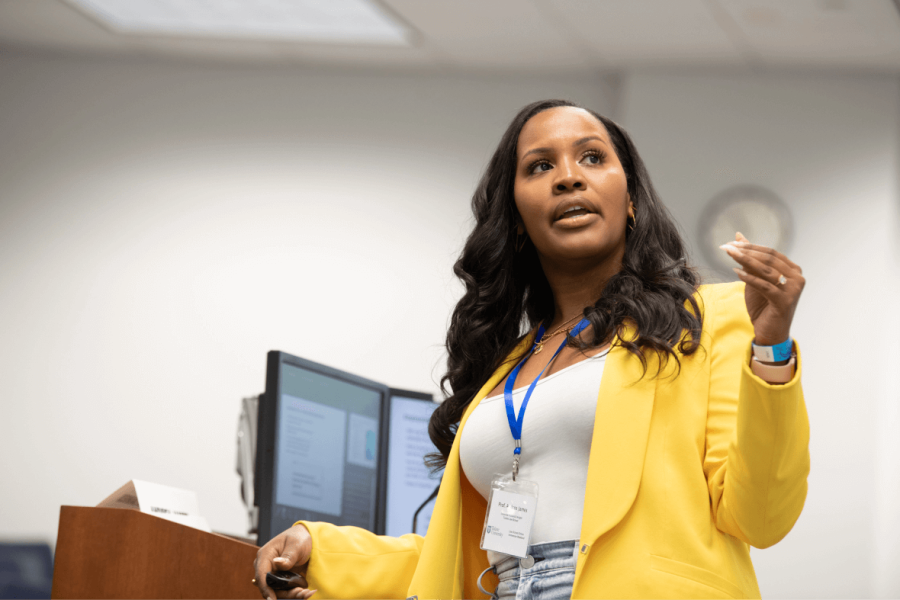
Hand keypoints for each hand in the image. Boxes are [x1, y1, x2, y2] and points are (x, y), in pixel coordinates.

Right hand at [254, 523, 316, 599]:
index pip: (261, 575)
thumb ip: (288, 556)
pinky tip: (306, 591)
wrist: (306, 538)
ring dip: (291, 594)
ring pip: (277, 590)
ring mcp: (272, 573)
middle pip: (269, 586)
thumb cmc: (299, 538)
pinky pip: (283, 589)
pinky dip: (293, 592)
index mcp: (265, 555)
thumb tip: (276, 563)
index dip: (265, 588)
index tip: (272, 599)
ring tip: (307, 592)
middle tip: (302, 593)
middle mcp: (266, 566)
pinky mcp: (280, 579)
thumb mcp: (296, 545)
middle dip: (285, 593)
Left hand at [720, 232, 805, 347]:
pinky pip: (764, 286)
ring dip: (745, 261)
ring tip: (729, 254)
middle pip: (769, 259)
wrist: (770, 332)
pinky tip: (736, 272)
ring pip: (766, 270)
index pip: (771, 253)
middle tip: (726, 247)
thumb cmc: (763, 305)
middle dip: (746, 252)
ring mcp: (793, 289)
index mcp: (793, 270)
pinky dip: (749, 278)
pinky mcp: (785, 301)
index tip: (731, 243)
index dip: (750, 247)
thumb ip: (750, 259)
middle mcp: (797, 277)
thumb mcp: (755, 279)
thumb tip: (739, 236)